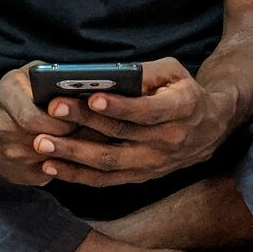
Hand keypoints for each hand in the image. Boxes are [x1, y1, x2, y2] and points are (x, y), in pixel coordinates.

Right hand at [0, 60, 86, 186]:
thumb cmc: (14, 94)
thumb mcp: (26, 74)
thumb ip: (50, 75)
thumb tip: (82, 86)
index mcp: (6, 98)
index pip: (33, 117)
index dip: (61, 118)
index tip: (82, 115)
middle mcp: (2, 129)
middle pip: (47, 140)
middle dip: (76, 136)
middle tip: (98, 130)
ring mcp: (9, 157)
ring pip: (54, 159)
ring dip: (77, 152)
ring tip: (94, 140)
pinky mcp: (18, 176)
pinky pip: (53, 172)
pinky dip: (69, 165)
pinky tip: (78, 154)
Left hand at [30, 56, 231, 185]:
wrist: (209, 128)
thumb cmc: (185, 92)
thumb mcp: (175, 72)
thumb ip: (146, 71)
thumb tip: (108, 75)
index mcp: (181, 109)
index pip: (146, 111)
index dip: (119, 106)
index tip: (91, 97)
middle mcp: (168, 141)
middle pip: (120, 135)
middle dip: (83, 123)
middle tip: (52, 111)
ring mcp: (153, 163)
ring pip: (108, 162)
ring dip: (73, 155)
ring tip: (43, 144)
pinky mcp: (140, 177)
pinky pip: (105, 180)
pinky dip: (77, 175)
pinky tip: (52, 166)